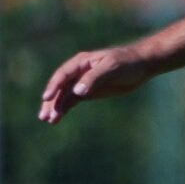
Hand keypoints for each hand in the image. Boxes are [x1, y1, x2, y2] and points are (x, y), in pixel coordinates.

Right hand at [39, 45, 154, 124]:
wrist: (141, 66)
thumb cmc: (127, 62)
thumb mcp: (111, 67)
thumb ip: (93, 78)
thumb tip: (76, 92)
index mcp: (81, 62)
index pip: (63, 75)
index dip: (54, 86)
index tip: (47, 98)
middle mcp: (78, 72)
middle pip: (59, 88)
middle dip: (51, 101)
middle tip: (44, 116)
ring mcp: (81, 83)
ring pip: (63, 96)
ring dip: (55, 107)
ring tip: (49, 120)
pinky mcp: (88, 92)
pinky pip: (71, 101)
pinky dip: (64, 109)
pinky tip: (57, 119)